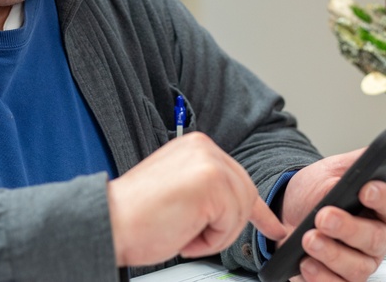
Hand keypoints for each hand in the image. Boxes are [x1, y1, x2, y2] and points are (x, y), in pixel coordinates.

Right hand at [107, 132, 286, 267]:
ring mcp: (210, 163)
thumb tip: (240, 206)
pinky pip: (231, 223)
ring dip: (214, 235)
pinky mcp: (211, 182)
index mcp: (198, 146)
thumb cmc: (137, 216)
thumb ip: (208, 189)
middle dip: (226, 226)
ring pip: (241, 211)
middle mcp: (206, 148)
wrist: (111, 223)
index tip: (273, 227)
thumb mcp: (180, 191)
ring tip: (183, 232)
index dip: (256, 210)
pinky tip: (184, 233)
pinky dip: (210, 240)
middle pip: (246, 195)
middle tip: (195, 236)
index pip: (239, 178)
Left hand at [280, 150, 385, 281]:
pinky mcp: (340, 279)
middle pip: (374, 240)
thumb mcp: (331, 170)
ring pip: (357, 268)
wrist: (289, 210)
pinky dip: (321, 277)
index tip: (365, 189)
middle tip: (323, 216)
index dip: (383, 198)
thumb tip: (357, 172)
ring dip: (331, 254)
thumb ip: (349, 168)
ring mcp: (361, 263)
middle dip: (348, 229)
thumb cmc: (317, 190)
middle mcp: (377, 238)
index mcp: (381, 207)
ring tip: (308, 239)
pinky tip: (305, 263)